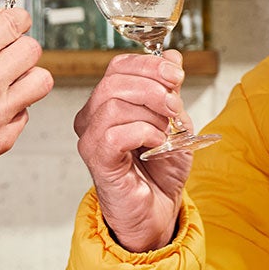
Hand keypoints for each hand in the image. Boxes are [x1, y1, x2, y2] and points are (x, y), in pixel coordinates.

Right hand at [0, 6, 53, 240]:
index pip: (15, 22)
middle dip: (21, 48)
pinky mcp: (3, 139)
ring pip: (42, 81)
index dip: (17, 20)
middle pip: (33, 49)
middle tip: (9, 56)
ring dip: (27, 78)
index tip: (16, 24)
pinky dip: (12, 111)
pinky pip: (25, 115)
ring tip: (8, 84)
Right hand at [74, 50, 192, 251]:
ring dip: (151, 113)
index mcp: (108, 103)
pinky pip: (115, 133)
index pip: (118, 66)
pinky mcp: (97, 160)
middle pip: (114, 81)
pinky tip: (156, 144)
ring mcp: (91, 139)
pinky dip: (144, 133)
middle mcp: (93, 118)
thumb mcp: (175, 122)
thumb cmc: (160, 171)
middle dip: (153, 87)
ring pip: (113, 104)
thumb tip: (172, 58)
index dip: (150, 65)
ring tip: (166, 131)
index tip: (177, 75)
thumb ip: (171, 91)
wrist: (158, 211)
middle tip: (175, 106)